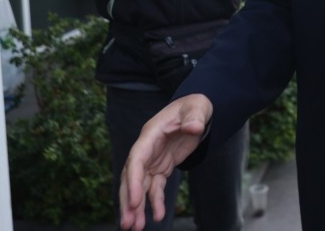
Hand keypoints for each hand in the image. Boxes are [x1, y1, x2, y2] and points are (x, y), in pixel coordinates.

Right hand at [119, 94, 212, 230]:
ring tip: (136, 228)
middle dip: (128, 200)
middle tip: (127, 224)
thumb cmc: (195, 106)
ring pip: (140, 186)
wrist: (198, 111)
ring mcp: (153, 159)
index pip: (136, 159)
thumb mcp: (197, 107)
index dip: (133, 181)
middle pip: (131, 177)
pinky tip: (158, 216)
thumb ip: (195, 117)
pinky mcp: (161, 167)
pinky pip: (155, 187)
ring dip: (137, 207)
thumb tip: (194, 127)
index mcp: (151, 134)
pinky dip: (155, 201)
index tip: (133, 201)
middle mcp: (147, 149)